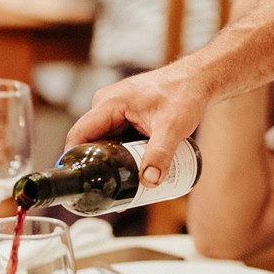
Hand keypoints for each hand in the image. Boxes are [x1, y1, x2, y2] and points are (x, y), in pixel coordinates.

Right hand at [67, 64, 203, 184]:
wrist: (199, 80)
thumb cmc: (185, 93)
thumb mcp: (172, 127)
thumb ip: (160, 154)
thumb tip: (149, 181)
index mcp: (108, 103)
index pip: (79, 135)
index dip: (74, 160)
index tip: (80, 183)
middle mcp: (106, 106)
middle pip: (91, 143)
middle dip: (97, 167)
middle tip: (108, 192)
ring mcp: (116, 111)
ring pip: (105, 143)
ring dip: (112, 163)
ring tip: (121, 187)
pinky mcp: (126, 116)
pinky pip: (117, 140)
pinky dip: (122, 155)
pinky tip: (132, 172)